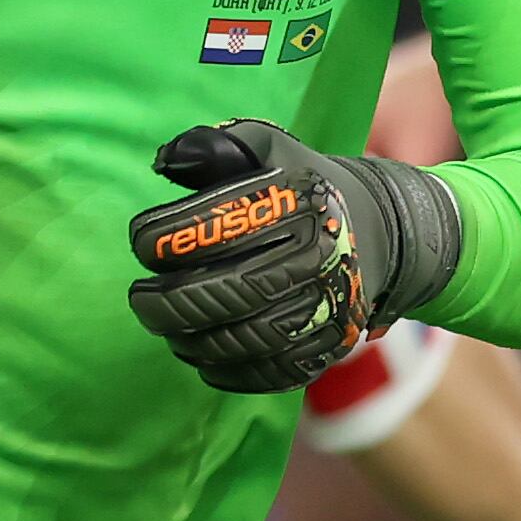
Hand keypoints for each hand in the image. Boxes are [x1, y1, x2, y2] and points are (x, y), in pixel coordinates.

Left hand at [124, 118, 459, 393]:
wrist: (380, 229)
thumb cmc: (301, 185)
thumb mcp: (266, 150)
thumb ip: (215, 147)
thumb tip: (165, 160)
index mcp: (299, 200)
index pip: (221, 224)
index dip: (168, 237)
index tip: (141, 242)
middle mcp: (319, 254)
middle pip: (230, 292)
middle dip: (170, 302)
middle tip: (140, 298)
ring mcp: (329, 306)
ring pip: (248, 340)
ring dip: (193, 340)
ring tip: (167, 327)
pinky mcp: (331, 345)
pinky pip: (272, 372)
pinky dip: (226, 372)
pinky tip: (199, 355)